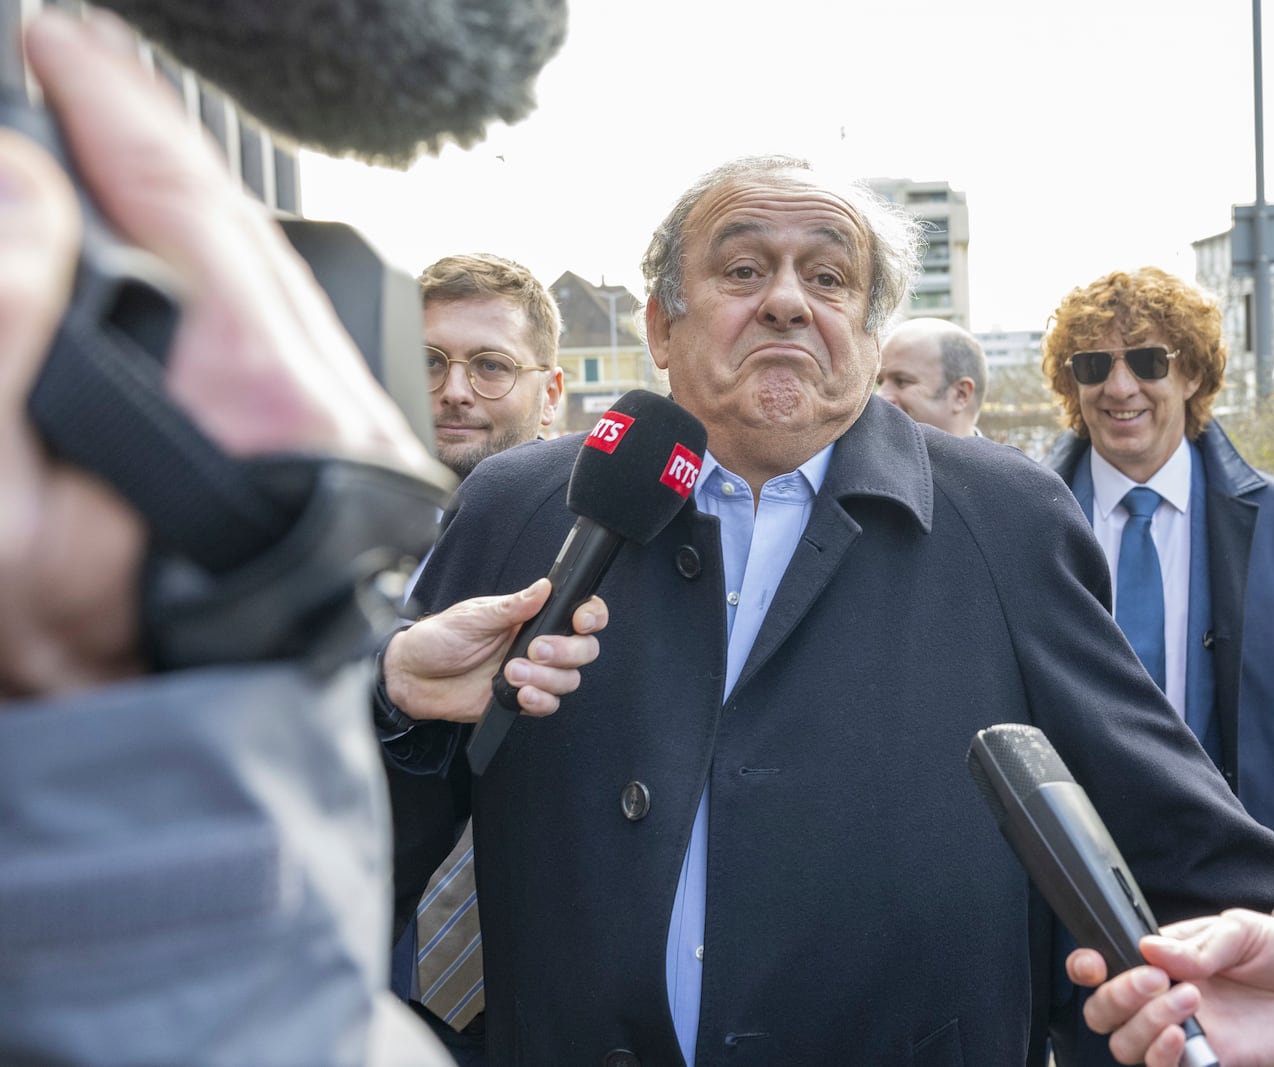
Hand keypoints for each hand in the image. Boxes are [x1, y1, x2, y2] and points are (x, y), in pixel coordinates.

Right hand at [0, 10, 437, 698]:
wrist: (186, 732)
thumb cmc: (100, 651)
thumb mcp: (16, 515)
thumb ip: (9, 339)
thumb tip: (28, 192)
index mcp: (260, 392)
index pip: (193, 205)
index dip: (118, 110)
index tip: (58, 38)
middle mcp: (311, 388)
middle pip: (228, 225)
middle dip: (139, 137)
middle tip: (66, 62)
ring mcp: (318, 411)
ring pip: (246, 271)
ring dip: (166, 195)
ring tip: (94, 127)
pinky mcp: (308, 433)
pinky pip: (253, 322)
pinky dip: (196, 265)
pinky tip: (146, 241)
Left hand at [382, 579, 607, 720]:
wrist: (412, 677)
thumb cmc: (438, 639)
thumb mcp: (474, 616)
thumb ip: (512, 606)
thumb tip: (544, 587)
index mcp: (530, 618)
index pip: (576, 612)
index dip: (591, 616)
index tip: (580, 622)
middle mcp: (537, 644)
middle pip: (584, 649)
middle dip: (567, 651)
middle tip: (535, 650)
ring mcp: (532, 674)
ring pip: (569, 679)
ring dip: (546, 678)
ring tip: (511, 672)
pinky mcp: (521, 700)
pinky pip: (549, 705)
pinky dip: (540, 701)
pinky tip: (519, 694)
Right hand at [1066, 909, 1273, 1066]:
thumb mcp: (1242, 930)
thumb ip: (1197, 944)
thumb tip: (1148, 949)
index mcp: (1165, 960)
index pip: (1106, 968)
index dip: (1086, 968)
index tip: (1092, 964)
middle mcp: (1165, 998)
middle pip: (1104, 1013)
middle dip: (1115, 997)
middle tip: (1155, 981)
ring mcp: (1187, 1035)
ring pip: (1127, 1045)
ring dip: (1145, 1023)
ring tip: (1189, 1001)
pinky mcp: (1212, 1063)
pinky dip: (1162, 1056)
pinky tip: (1185, 1035)